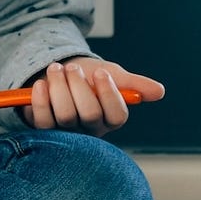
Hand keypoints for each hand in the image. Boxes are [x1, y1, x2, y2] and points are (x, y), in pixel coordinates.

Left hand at [22, 58, 164, 136]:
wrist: (57, 71)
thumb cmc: (87, 76)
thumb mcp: (110, 74)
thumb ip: (133, 84)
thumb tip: (160, 91)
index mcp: (110, 117)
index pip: (117, 116)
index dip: (109, 94)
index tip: (100, 73)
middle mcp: (90, 129)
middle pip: (90, 114)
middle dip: (79, 86)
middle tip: (72, 68)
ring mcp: (66, 131)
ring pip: (65, 116)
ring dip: (58, 86)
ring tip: (55, 69)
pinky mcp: (43, 128)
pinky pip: (42, 121)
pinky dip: (40, 100)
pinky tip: (40, 84)